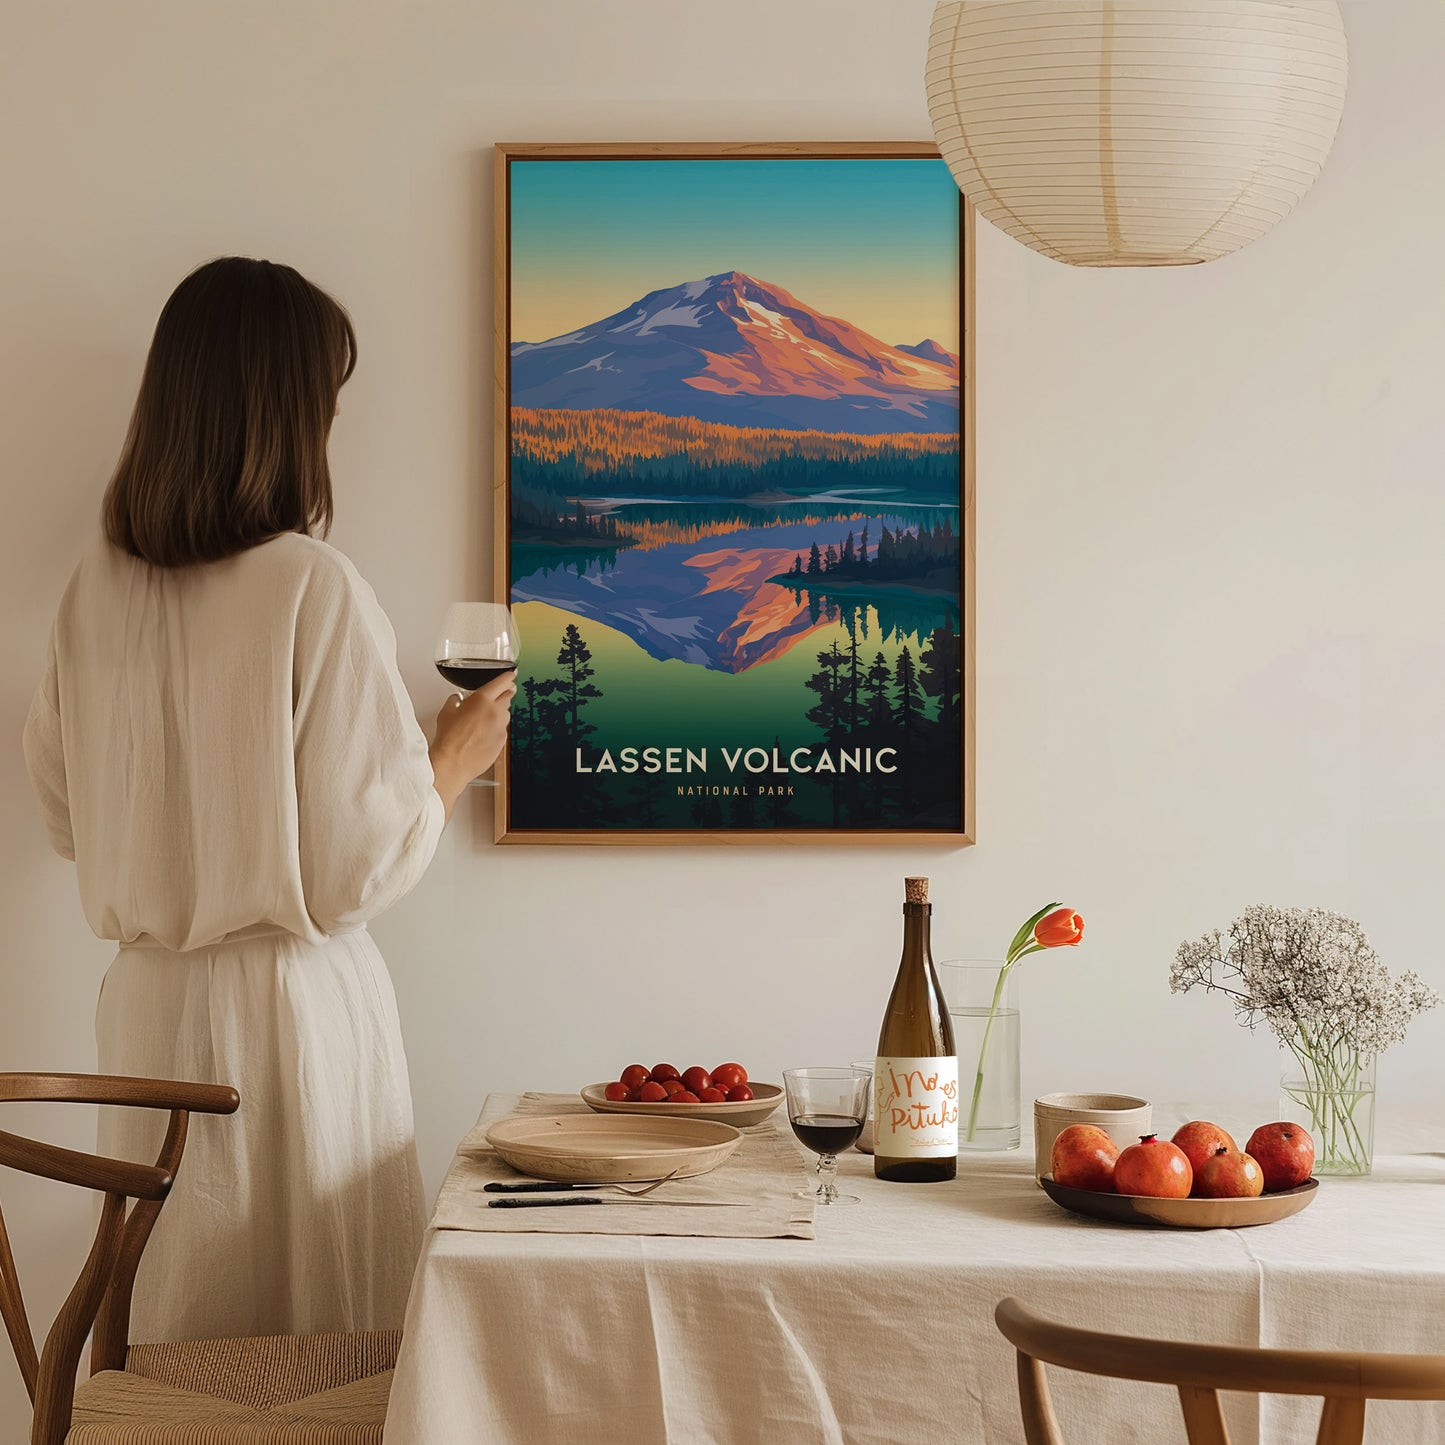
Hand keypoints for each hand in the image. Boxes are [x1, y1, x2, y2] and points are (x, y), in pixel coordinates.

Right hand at [430, 671, 515, 817]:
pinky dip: (496, 729)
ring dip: (500, 712)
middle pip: (508, 696)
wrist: (453, 763)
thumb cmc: (448, 739)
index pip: (502, 682)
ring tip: (485, 718)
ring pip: (506, 714)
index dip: (508, 677)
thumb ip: (455, 701)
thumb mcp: (446, 712)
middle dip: (505, 693)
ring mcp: (501, 728)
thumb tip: (457, 699)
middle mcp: (495, 712)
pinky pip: (502, 730)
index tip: (511, 676)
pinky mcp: (502, 742)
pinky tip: (483, 734)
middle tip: (500, 694)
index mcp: (482, 699)